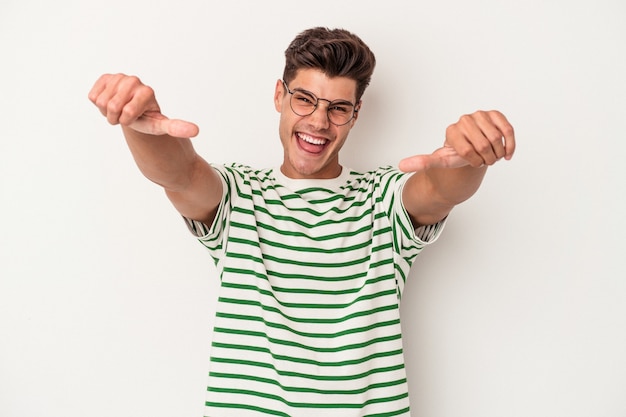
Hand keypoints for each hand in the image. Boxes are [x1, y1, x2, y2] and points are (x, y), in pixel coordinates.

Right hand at [88, 73, 198, 137]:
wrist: (133, 111)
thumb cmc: (147, 119)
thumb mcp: (160, 126)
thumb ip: (176, 127)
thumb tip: (196, 131)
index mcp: (147, 92)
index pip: (127, 112)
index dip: (127, 120)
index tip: (135, 118)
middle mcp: (134, 81)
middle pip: (112, 106)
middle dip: (115, 117)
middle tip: (125, 116)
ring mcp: (119, 77)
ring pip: (101, 101)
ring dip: (107, 111)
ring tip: (119, 109)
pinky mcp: (106, 77)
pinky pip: (93, 96)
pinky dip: (98, 103)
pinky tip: (110, 100)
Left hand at [399, 110, 514, 171]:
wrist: (473, 148)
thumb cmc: (457, 155)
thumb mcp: (440, 161)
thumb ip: (423, 162)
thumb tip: (400, 165)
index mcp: (451, 131)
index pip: (467, 151)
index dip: (473, 161)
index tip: (470, 162)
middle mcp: (465, 120)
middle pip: (483, 145)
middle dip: (486, 158)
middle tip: (482, 159)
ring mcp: (480, 115)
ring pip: (495, 139)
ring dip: (497, 153)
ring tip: (490, 154)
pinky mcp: (495, 114)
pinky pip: (507, 130)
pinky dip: (509, 144)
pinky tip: (507, 153)